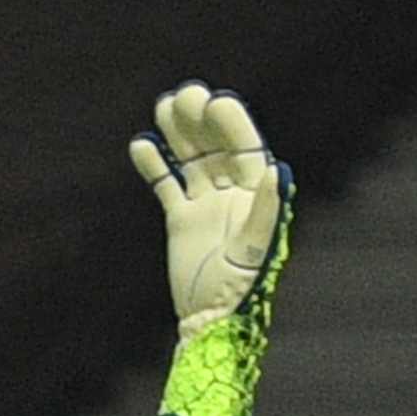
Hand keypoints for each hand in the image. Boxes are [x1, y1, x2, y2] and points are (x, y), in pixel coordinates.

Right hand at [131, 82, 282, 332]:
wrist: (209, 322)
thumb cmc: (240, 289)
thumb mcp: (255, 250)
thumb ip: (265, 210)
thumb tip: (274, 169)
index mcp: (256, 195)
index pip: (245, 149)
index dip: (232, 125)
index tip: (215, 102)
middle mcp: (232, 193)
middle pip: (216, 148)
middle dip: (200, 121)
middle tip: (184, 94)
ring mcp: (205, 204)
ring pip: (191, 160)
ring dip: (179, 134)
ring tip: (163, 106)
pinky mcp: (181, 220)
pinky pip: (166, 186)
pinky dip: (155, 166)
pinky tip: (142, 144)